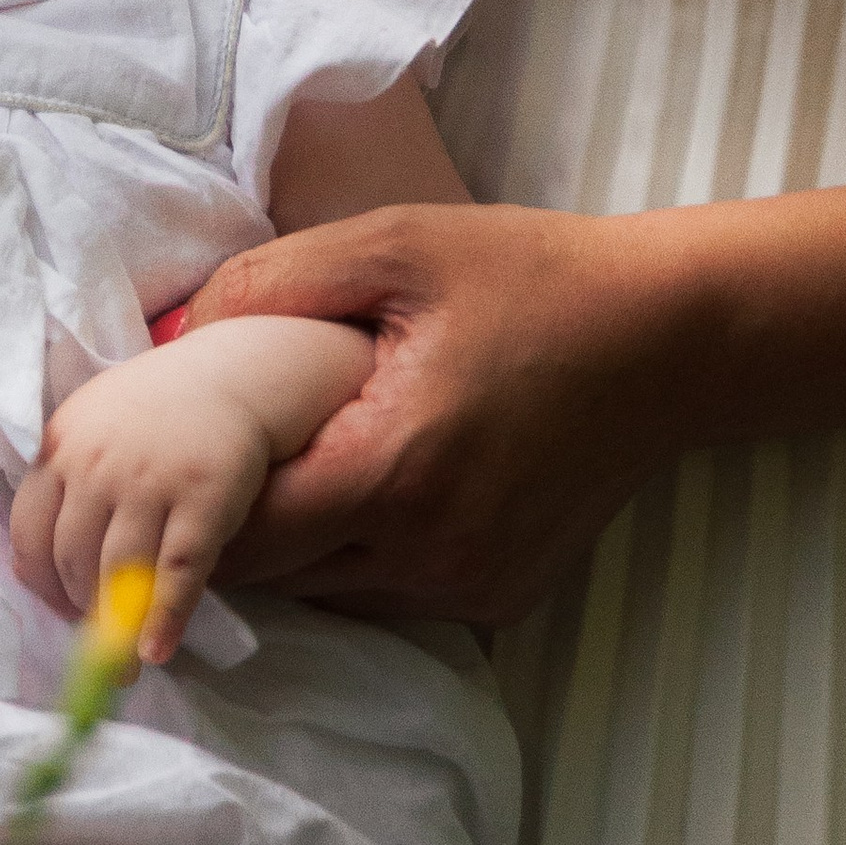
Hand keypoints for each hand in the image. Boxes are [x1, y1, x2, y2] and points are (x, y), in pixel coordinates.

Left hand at [11, 315, 371, 665]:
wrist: (233, 375)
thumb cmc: (156, 411)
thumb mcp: (92, 426)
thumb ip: (61, 482)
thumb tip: (32, 570)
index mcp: (62, 445)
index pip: (28, 533)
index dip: (40, 583)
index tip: (57, 609)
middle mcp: (99, 465)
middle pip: (72, 561)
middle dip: (81, 609)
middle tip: (95, 638)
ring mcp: (152, 483)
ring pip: (119, 575)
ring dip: (117, 632)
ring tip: (122, 667)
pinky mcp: (204, 502)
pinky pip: (177, 575)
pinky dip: (164, 620)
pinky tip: (158, 652)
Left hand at [185, 201, 700, 622]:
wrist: (670, 338)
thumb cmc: (531, 278)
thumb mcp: (396, 245)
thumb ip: (273, 283)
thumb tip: (176, 328)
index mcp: (395, 468)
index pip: (241, 534)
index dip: (192, 498)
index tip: (175, 450)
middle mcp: (431, 551)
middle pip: (276, 577)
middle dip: (231, 524)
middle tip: (221, 455)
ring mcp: (470, 586)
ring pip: (329, 595)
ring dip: (295, 546)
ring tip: (291, 465)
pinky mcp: (501, 599)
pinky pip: (390, 597)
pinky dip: (360, 557)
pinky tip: (369, 488)